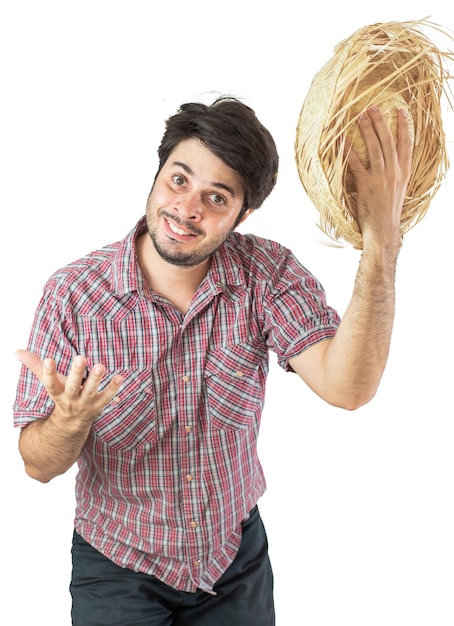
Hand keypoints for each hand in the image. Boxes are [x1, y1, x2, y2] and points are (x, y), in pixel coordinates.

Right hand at [15, 350, 122, 423]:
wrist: (71, 425)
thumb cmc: (61, 396)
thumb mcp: (50, 382)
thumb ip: (35, 366)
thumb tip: (17, 351)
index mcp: (57, 393)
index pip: (50, 383)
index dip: (48, 372)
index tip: (48, 359)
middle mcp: (71, 399)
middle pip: (72, 387)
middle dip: (76, 373)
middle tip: (80, 358)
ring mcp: (85, 404)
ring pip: (90, 392)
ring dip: (95, 379)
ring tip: (100, 366)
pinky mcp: (99, 406)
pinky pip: (107, 397)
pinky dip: (113, 388)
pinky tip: (119, 376)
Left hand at [346, 106, 412, 251]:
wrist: (383, 231)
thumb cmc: (387, 213)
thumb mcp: (397, 191)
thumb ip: (393, 175)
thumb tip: (387, 164)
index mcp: (403, 173)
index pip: (406, 145)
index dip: (404, 127)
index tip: (401, 111)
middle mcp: (394, 173)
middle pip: (389, 142)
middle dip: (381, 122)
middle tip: (373, 107)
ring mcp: (380, 178)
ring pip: (375, 148)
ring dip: (367, 130)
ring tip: (360, 116)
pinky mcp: (366, 185)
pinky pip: (355, 164)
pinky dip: (347, 151)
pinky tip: (341, 141)